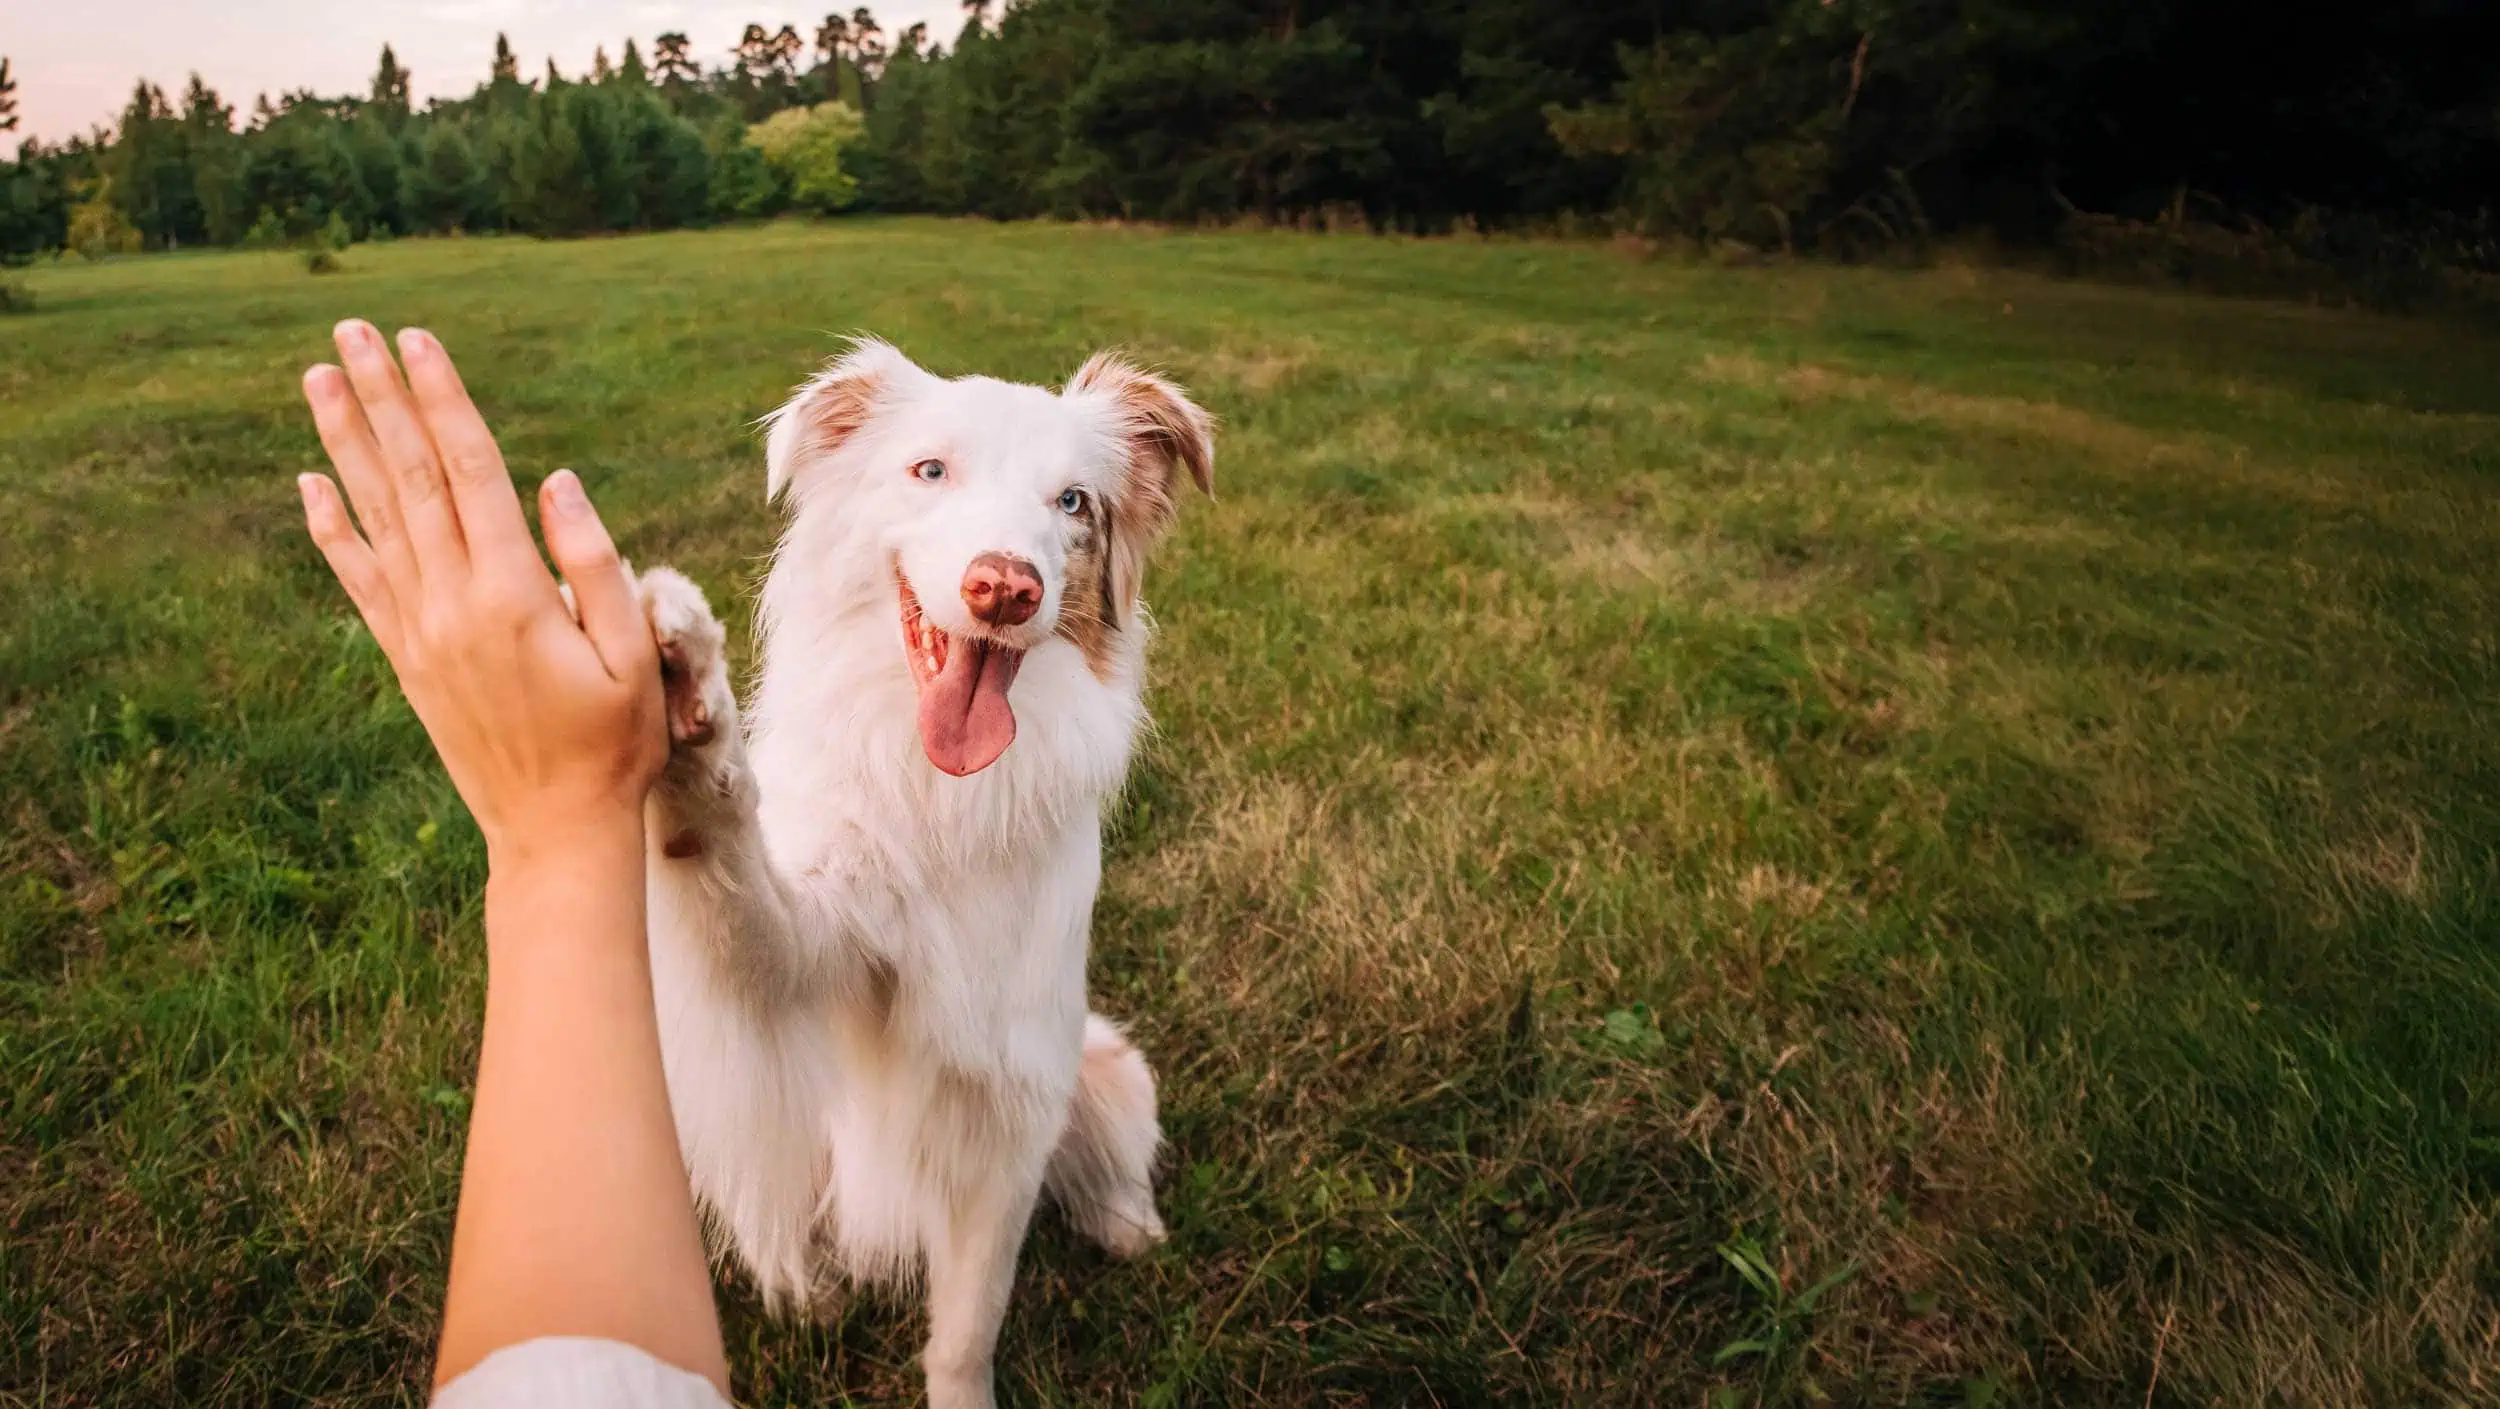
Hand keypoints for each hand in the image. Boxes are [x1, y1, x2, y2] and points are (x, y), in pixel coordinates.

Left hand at [295, 319, 665, 866]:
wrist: (555, 831)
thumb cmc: (615, 744)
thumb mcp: (635, 653)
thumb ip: (596, 564)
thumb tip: (555, 482)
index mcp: (513, 593)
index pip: (470, 471)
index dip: (442, 400)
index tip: (418, 340)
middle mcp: (452, 603)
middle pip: (411, 478)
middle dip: (382, 398)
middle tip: (351, 332)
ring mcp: (420, 631)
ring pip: (375, 516)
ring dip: (345, 444)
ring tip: (319, 379)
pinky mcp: (406, 659)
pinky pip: (361, 579)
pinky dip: (332, 529)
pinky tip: (310, 485)